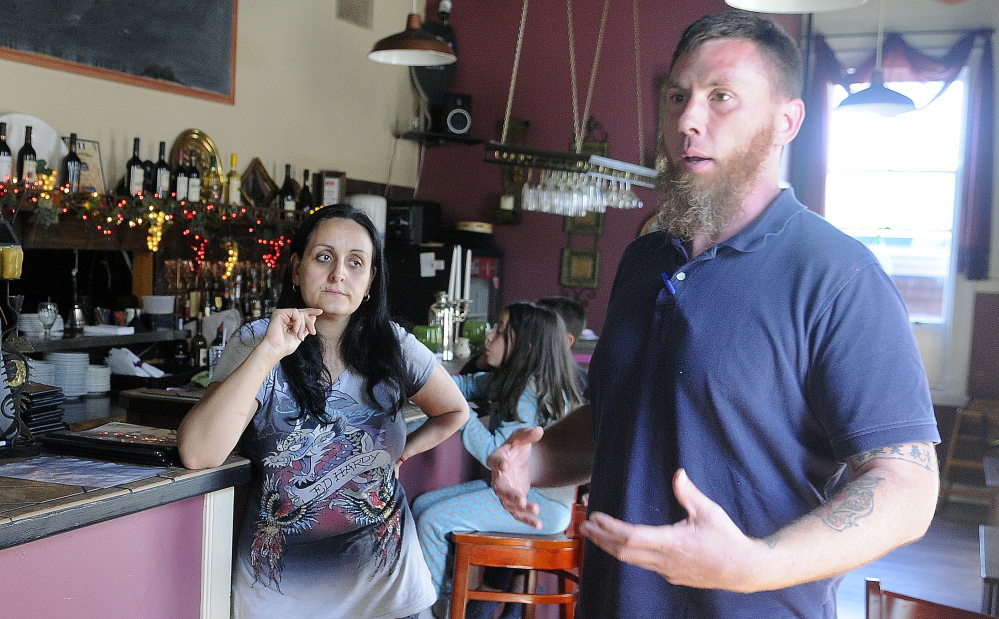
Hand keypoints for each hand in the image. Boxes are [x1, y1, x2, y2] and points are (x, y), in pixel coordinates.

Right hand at [262, 308, 321, 357]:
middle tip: (312, 333)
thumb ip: (306, 327)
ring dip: (303, 325)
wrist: (276, 349)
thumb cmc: (285, 346)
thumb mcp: (300, 336)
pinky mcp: (279, 313)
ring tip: (299, 336)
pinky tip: (295, 330)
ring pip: (300, 313)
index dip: (311, 312)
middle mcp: (285, 317)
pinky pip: (295, 312)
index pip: (301, 315)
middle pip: (303, 314)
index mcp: (289, 322)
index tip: (320, 312)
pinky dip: (298, 322)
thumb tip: (313, 316)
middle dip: (309, 324)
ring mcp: (282, 314)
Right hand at [488, 426, 543, 528]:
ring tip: (536, 510)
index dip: (498, 463)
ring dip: (522, 510)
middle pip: (501, 489)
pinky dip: (527, 520)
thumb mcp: (521, 438)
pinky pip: (518, 513)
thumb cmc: (516, 447)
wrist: (518, 460)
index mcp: (497, 459)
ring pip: (510, 504)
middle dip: (511, 495)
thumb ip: (528, 434)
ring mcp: (505, 492)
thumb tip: (539, 431)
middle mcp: (498, 478)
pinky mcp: (513, 502)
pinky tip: (539, 525)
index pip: (494, 461)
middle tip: (521, 500)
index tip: (504, 465)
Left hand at [579, 469, 764, 592]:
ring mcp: (667, 571)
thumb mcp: (710, 512)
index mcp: (672, 543)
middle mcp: (665, 560)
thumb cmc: (727, 538)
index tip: (595, 517)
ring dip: (610, 547)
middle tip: (583, 525)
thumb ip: (690, 494)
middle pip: (623, 552)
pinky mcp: (671, 576)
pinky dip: (626, 554)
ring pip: (630, 561)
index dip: (609, 528)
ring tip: (594, 534)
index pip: (631, 537)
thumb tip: (678, 473)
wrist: (744, 570)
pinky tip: (620, 545)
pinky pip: (642, 565)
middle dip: (600, 538)